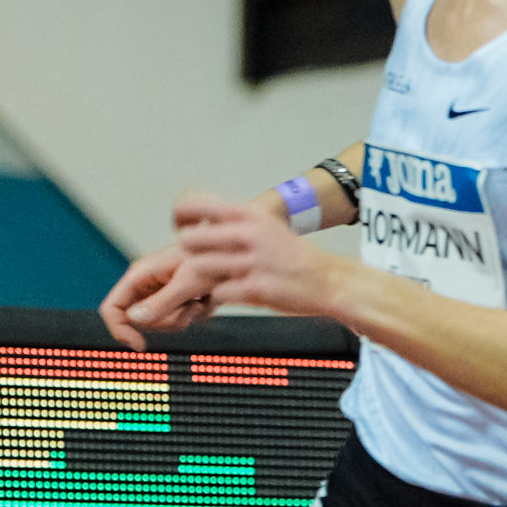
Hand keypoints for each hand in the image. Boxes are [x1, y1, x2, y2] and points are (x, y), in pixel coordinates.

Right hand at [97, 239, 236, 349]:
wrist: (235, 252)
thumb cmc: (212, 258)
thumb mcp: (187, 284)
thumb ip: (160, 303)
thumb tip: (134, 319)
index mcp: (140, 275)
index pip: (111, 309)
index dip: (120, 330)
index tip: (140, 346)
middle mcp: (147, 283)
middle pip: (140, 322)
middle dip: (168, 321)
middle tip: (191, 306)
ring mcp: (161, 291)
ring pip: (161, 323)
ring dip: (185, 317)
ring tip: (202, 299)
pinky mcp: (177, 297)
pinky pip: (178, 319)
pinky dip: (195, 314)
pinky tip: (207, 298)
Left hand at [168, 188, 351, 320]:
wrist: (328, 280)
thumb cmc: (290, 256)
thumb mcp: (264, 226)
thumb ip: (233, 223)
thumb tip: (198, 223)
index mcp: (248, 214)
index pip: (193, 207)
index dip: (179, 220)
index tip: (180, 231)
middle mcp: (248, 234)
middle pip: (189, 240)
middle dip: (187, 256)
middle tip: (195, 265)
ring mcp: (252, 262)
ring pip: (199, 269)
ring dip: (199, 280)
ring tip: (211, 282)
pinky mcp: (255, 289)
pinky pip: (217, 294)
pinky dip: (216, 299)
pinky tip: (228, 297)